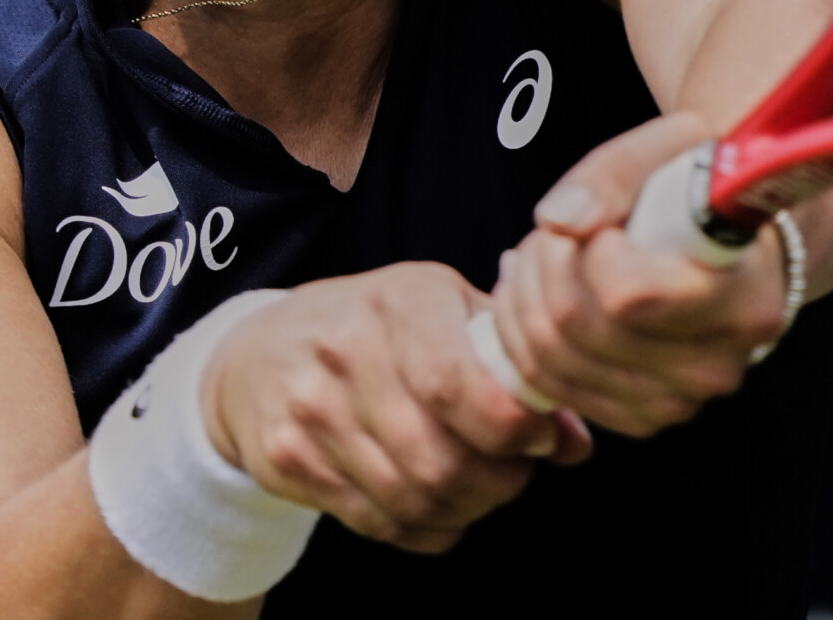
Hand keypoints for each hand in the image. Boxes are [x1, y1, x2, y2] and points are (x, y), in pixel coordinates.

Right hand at [201, 263, 592, 552]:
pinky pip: (376, 521)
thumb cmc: (373, 326)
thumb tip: (575, 441)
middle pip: (439, 456)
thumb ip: (510, 364)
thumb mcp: (440, 311)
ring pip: (411, 497)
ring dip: (465, 508)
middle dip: (498, 481)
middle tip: (516, 472)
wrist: (258, 352)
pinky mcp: (289, 459)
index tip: (541, 438)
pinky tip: (437, 507)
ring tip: (480, 488)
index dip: (510, 427)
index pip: (455, 383)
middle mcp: (346, 352)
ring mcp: (311, 409)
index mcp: (398, 302)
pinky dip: (424, 529)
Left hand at [486, 114, 790, 437]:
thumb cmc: (703, 187)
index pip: (629, 297)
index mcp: (744, 298)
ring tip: (543, 256)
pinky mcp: (642, 418)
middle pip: (578, 328)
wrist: (733, 241)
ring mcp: (680, 401)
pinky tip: (538, 294)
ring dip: (526, 299)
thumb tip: (557, 221)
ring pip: (553, 362)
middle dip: (542, 267)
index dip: (591, 254)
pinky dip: (526, 338)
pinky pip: (552, 388)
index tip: (603, 226)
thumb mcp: (676, 147)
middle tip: (552, 232)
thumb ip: (615, 172)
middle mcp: (717, 365)